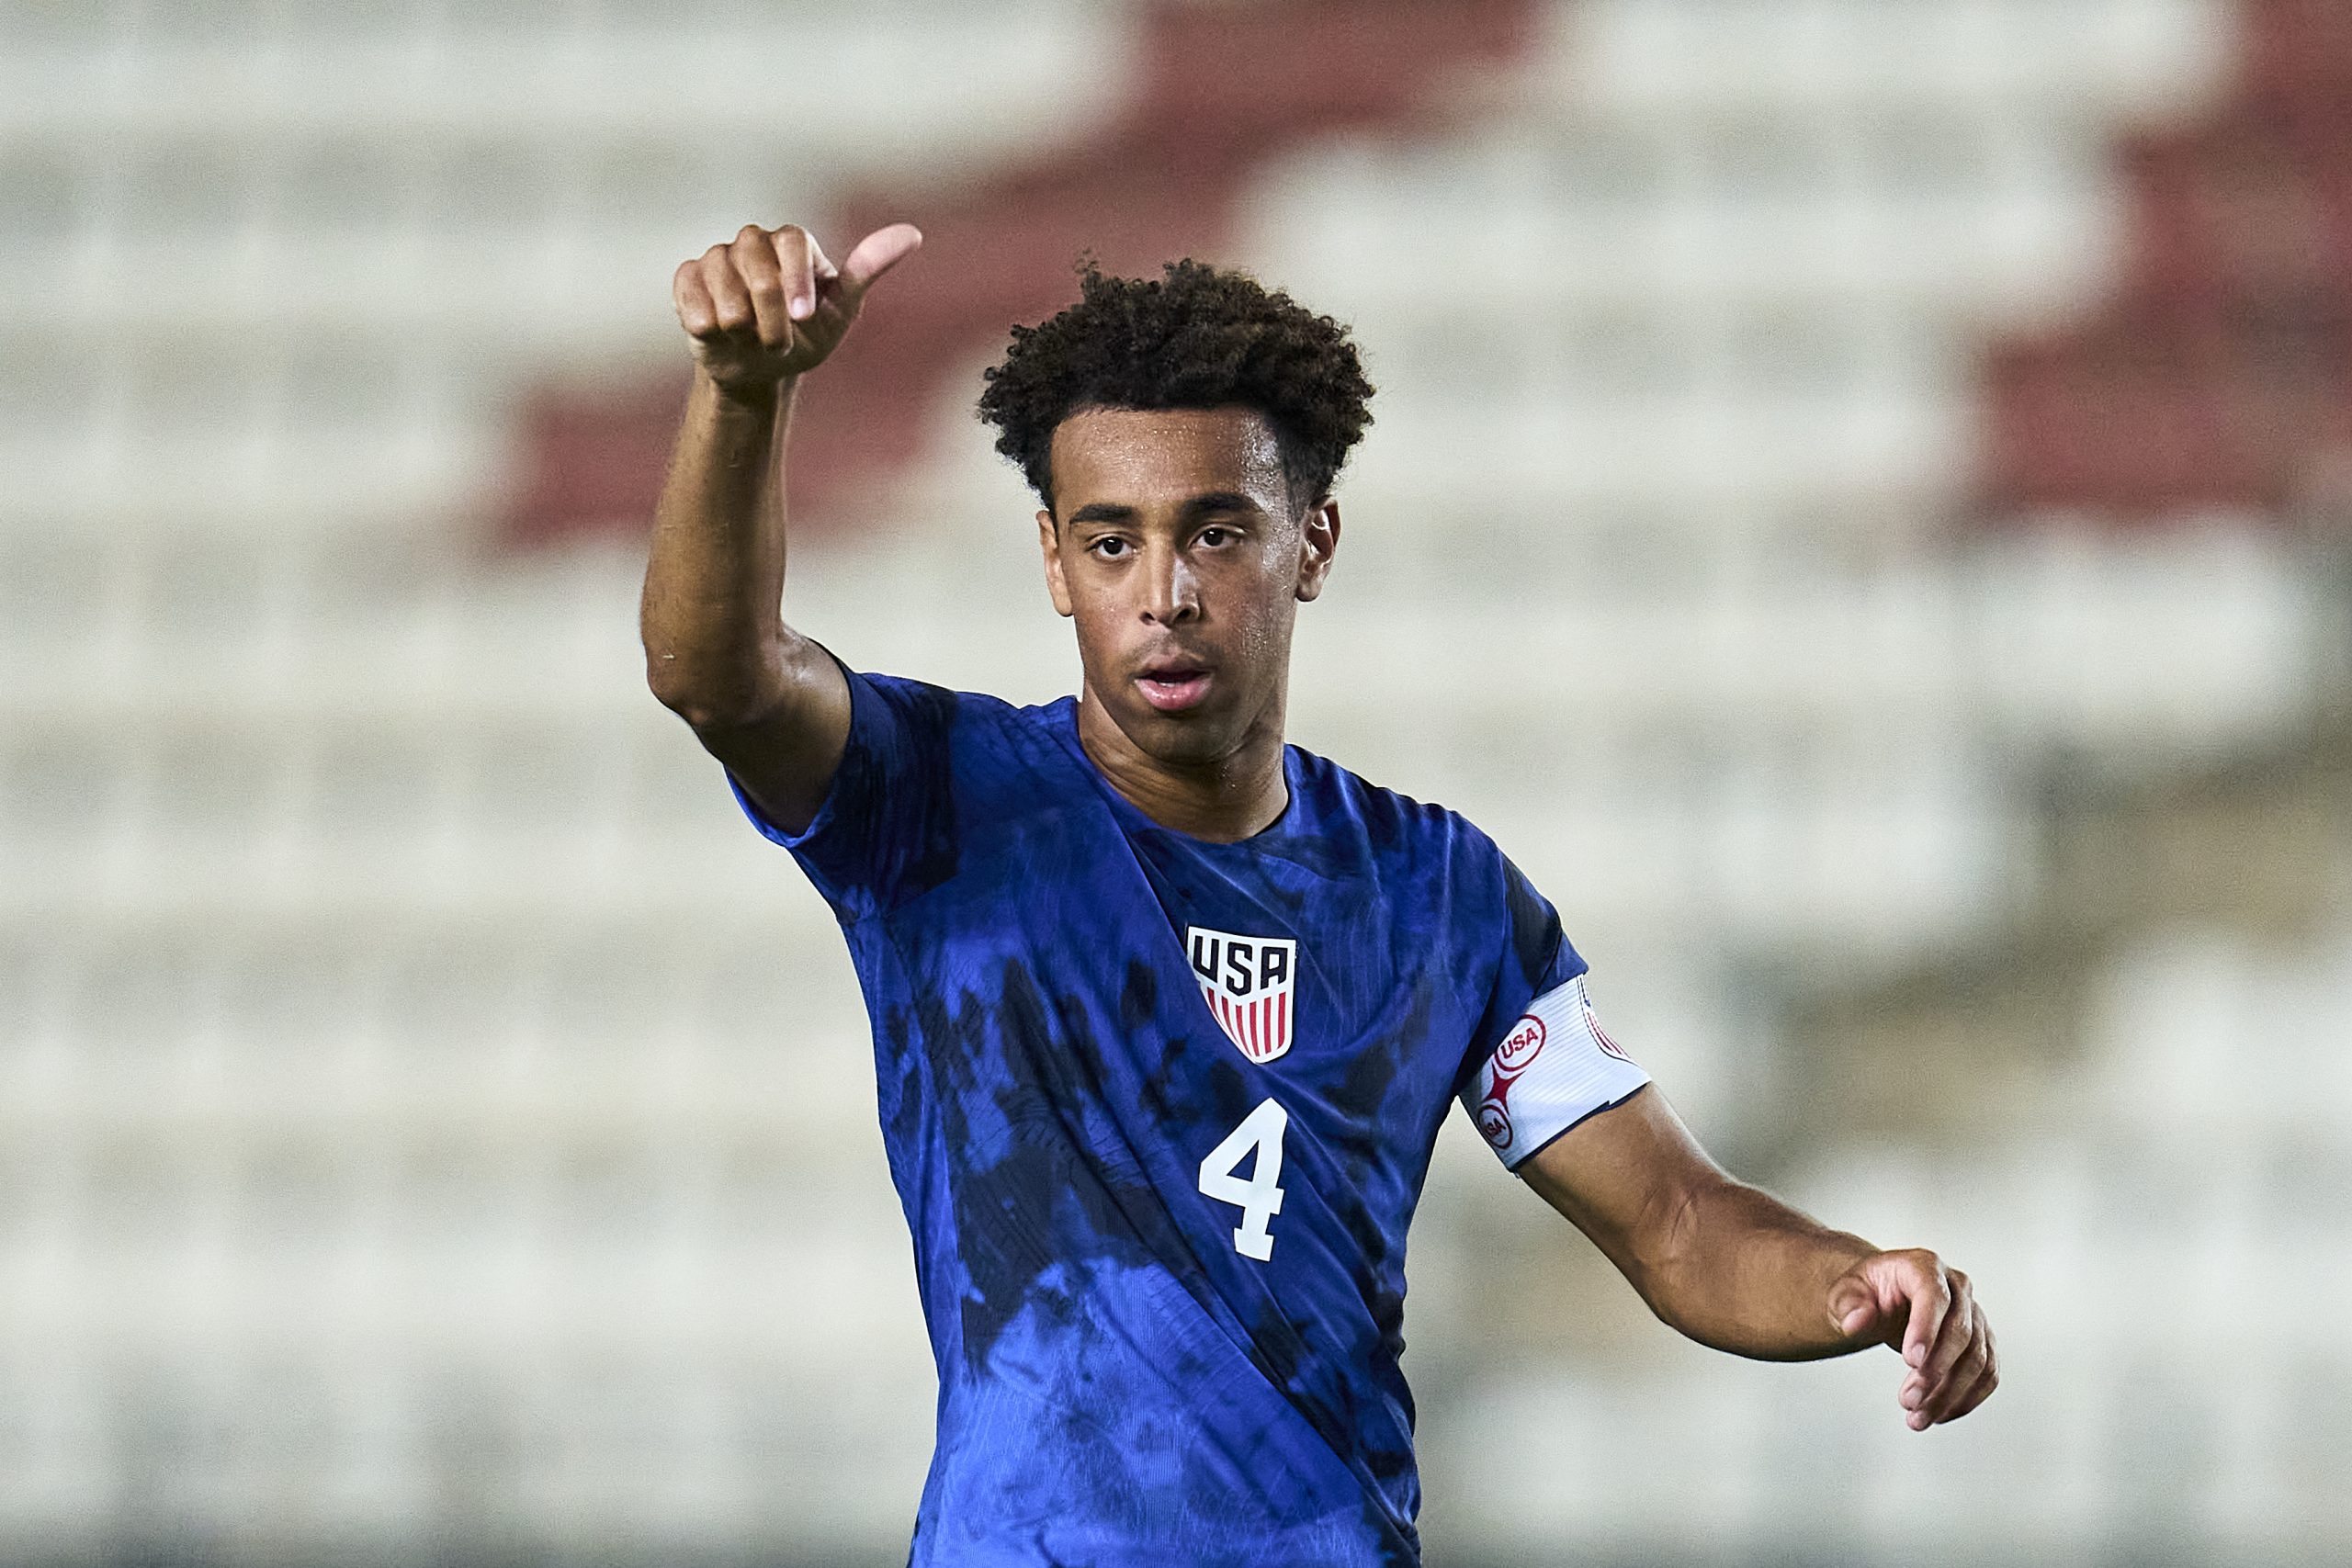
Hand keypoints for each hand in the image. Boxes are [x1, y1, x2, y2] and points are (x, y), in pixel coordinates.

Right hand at [672, 221, 922, 396]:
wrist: (761, 371)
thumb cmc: (805, 338)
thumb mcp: (840, 312)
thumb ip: (867, 271)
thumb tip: (912, 233)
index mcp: (793, 244)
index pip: (792, 240)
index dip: (795, 279)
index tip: (802, 318)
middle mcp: (754, 243)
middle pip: (755, 258)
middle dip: (768, 310)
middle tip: (779, 342)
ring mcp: (718, 259)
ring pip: (719, 273)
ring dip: (737, 320)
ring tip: (748, 339)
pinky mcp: (689, 280)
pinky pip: (689, 289)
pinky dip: (702, 316)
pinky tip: (715, 333)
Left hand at [1825, 1248, 1996, 1430]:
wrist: (1883, 1298)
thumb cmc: (1865, 1293)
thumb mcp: (1845, 1292)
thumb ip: (1848, 1305)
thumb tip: (1856, 1322)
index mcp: (1923, 1266)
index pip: (1934, 1295)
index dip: (1926, 1328)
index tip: (1911, 1361)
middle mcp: (1957, 1287)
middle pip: (1960, 1332)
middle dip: (1935, 1371)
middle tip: (1906, 1401)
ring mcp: (1974, 1314)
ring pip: (1978, 1359)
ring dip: (1950, 1394)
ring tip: (1917, 1418)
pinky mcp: (1983, 1341)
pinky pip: (1987, 1374)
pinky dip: (1966, 1398)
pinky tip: (1939, 1415)